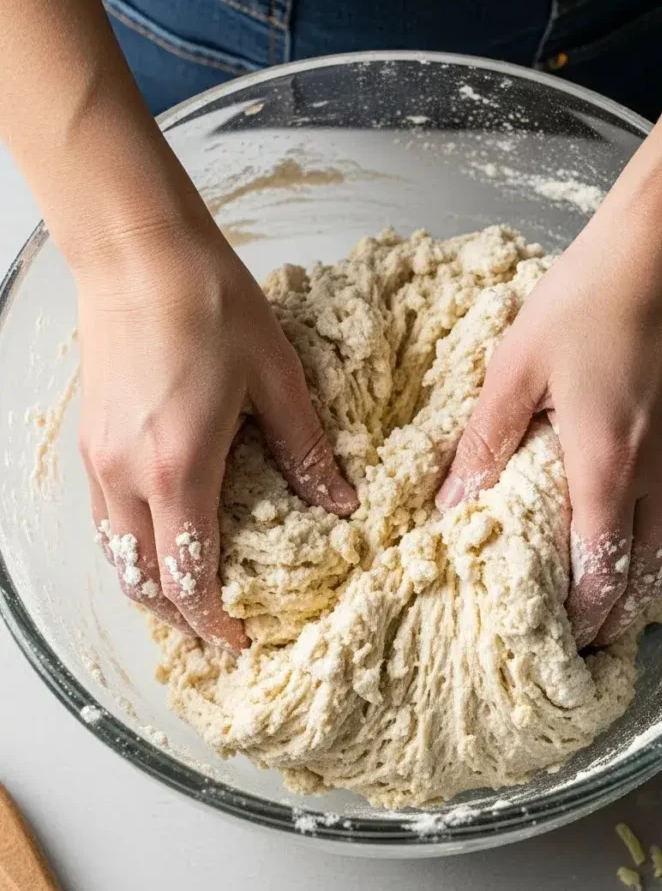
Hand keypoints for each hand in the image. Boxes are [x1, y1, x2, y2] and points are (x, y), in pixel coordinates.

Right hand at [78, 219, 357, 650]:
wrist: (139, 251)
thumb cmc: (210, 303)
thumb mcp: (276, 377)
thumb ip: (306, 449)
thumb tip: (340, 502)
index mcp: (179, 469)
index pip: (188, 577)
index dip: (214, 621)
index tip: (242, 639)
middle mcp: (128, 477)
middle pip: (142, 582)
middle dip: (180, 618)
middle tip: (221, 626)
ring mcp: (100, 460)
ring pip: (115, 555)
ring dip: (153, 587)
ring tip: (195, 594)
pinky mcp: (91, 440)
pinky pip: (105, 520)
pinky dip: (133, 548)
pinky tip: (165, 537)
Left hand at [436, 197, 661, 646]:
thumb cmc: (588, 299)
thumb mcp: (516, 367)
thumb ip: (483, 441)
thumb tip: (448, 503)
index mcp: (606, 466)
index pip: (599, 571)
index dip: (580, 615)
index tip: (555, 639)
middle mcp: (657, 474)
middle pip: (645, 574)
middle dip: (613, 615)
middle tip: (582, 638)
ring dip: (643, 585)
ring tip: (611, 603)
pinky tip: (642, 537)